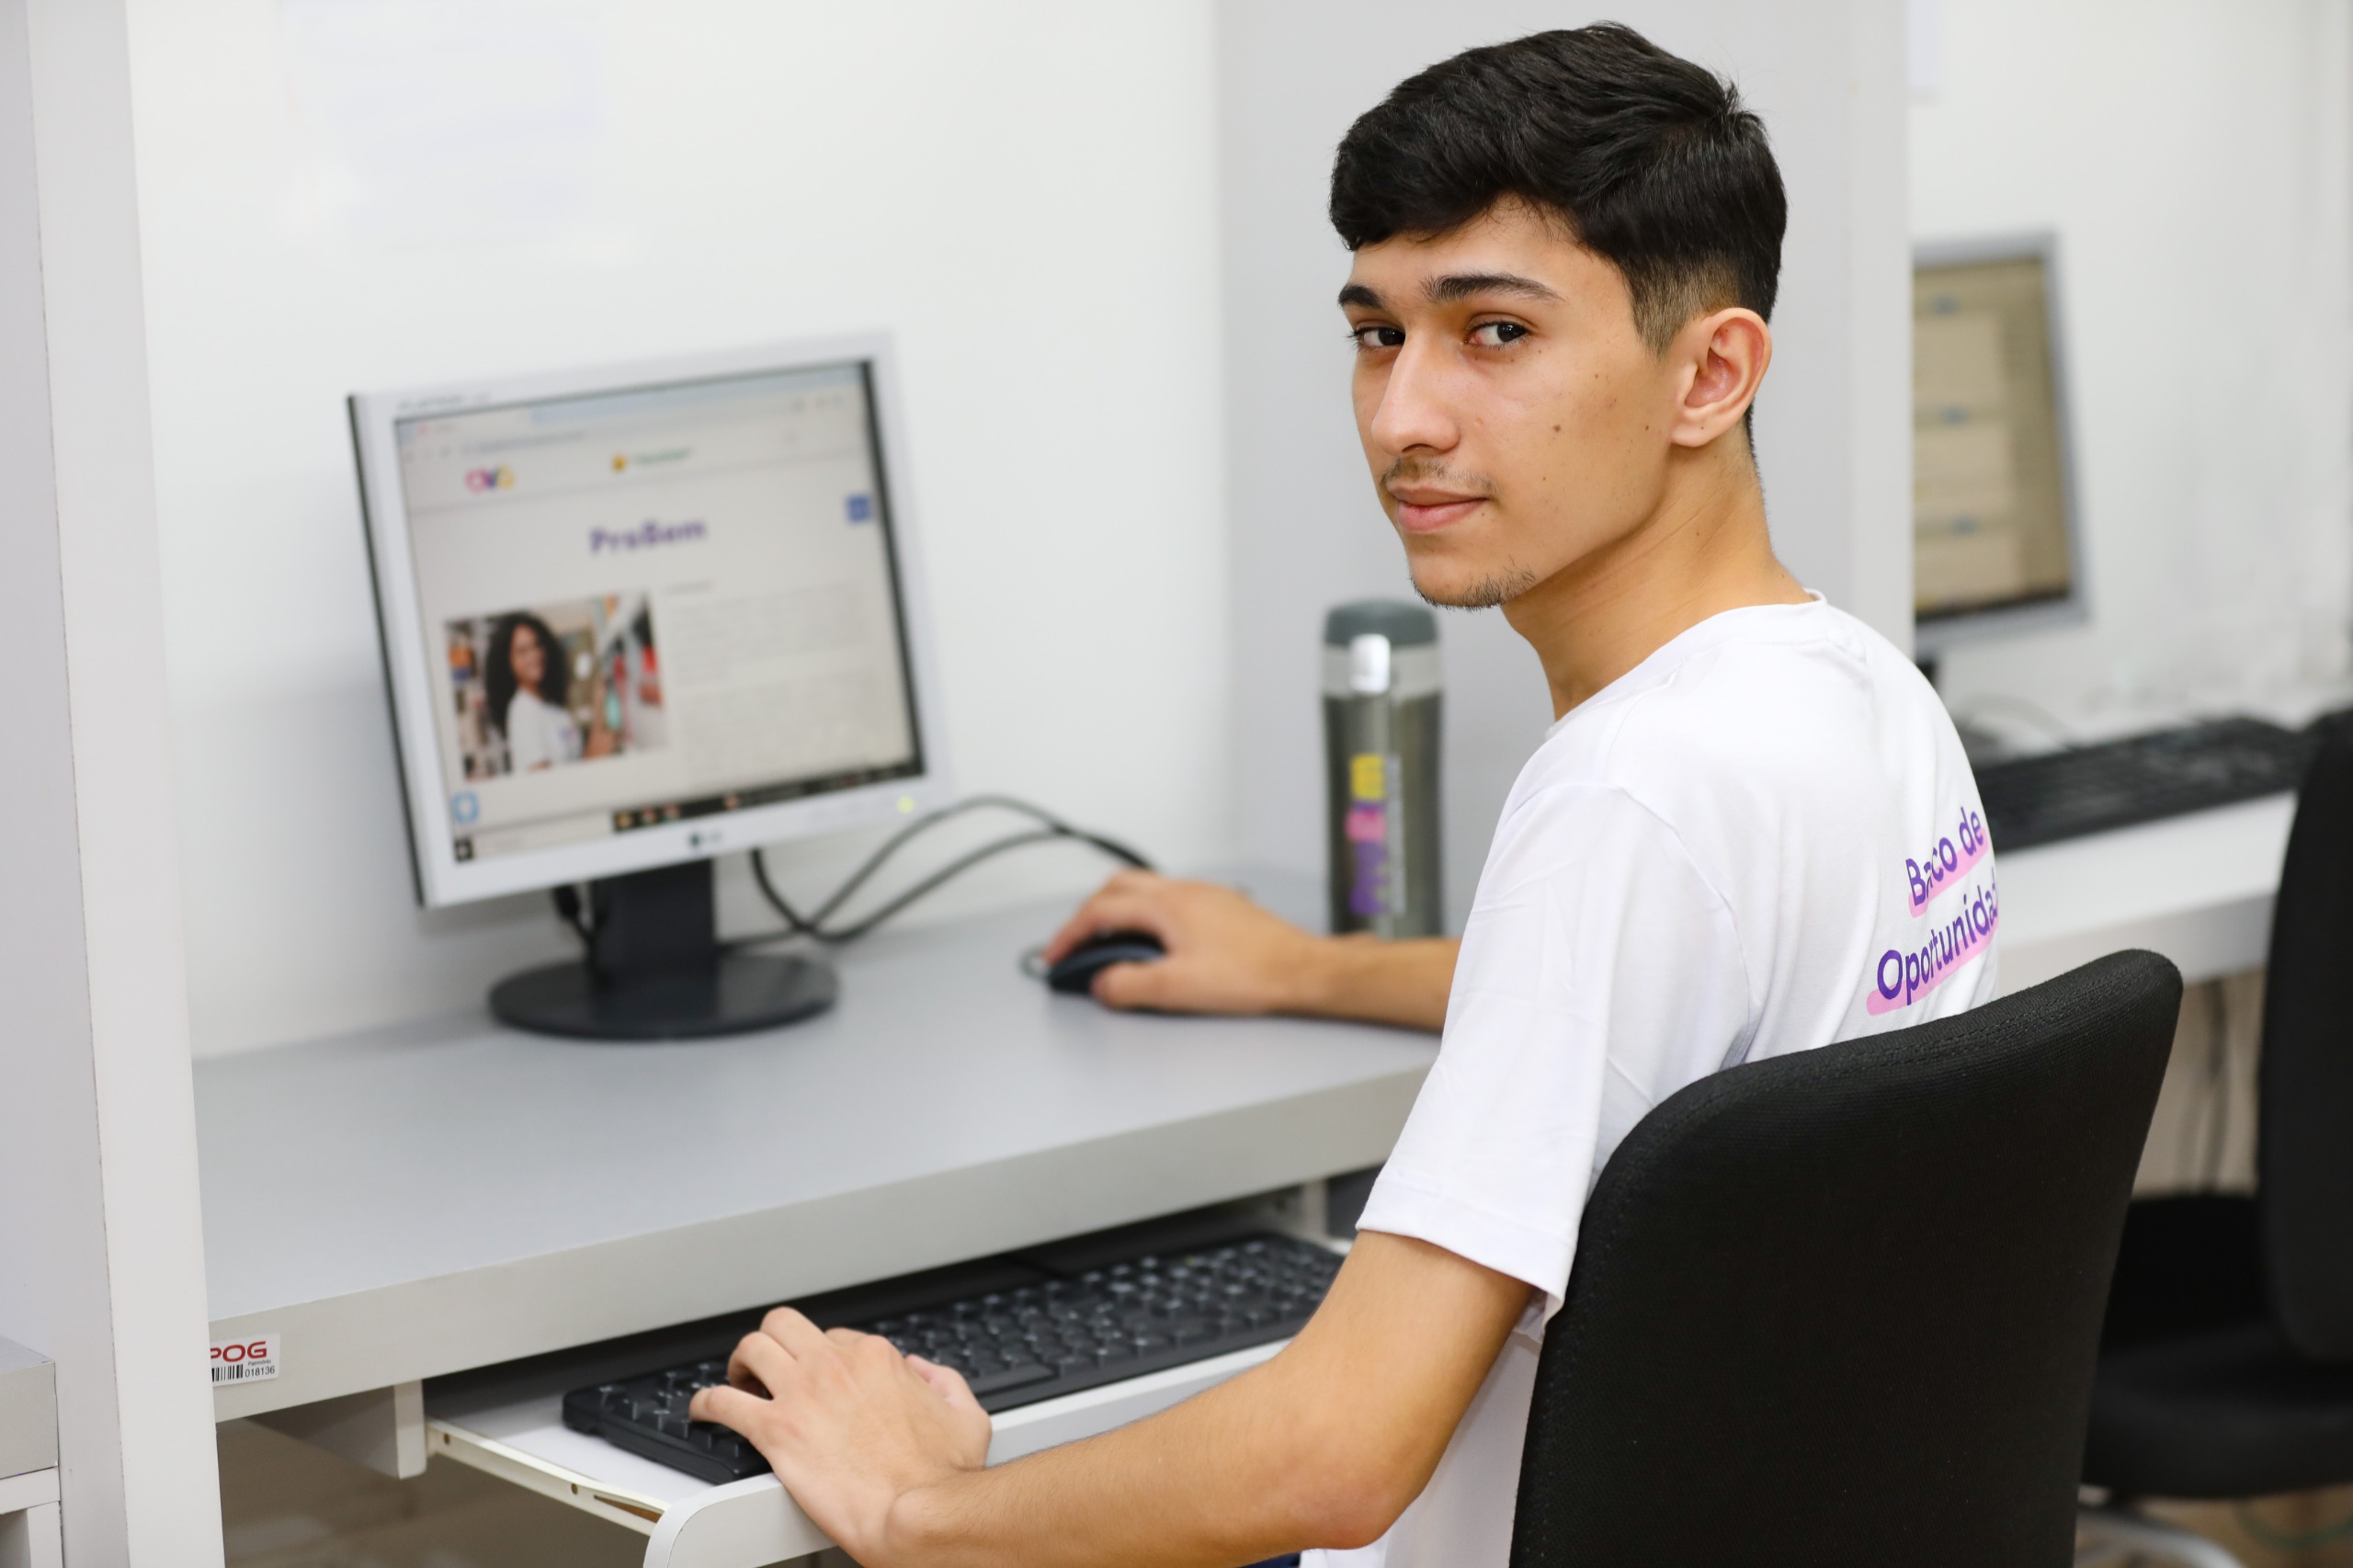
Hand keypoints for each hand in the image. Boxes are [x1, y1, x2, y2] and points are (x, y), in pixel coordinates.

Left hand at [689, 1308, 990, 1562]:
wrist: (915, 1512)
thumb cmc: (941, 1475)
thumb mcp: (967, 1416)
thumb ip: (945, 1382)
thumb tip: (924, 1372)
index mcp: (876, 1360)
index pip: (837, 1338)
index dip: (825, 1357)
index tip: (820, 1378)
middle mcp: (834, 1366)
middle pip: (785, 1326)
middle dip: (773, 1341)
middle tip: (768, 1366)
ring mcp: (802, 1395)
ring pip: (751, 1348)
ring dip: (739, 1363)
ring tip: (736, 1381)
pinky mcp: (775, 1431)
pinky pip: (723, 1403)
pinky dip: (705, 1403)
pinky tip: (702, 1411)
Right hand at [1042, 871, 1327, 1013]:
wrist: (1303, 971)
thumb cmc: (1253, 975)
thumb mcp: (1178, 989)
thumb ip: (1130, 986)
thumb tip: (1102, 983)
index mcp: (1167, 906)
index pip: (1100, 910)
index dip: (1070, 934)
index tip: (1055, 956)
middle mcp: (1184, 892)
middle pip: (1118, 888)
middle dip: (1087, 914)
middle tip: (1074, 943)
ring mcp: (1205, 896)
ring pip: (1145, 890)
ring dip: (1117, 911)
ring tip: (1107, 942)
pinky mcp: (1221, 908)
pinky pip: (1169, 900)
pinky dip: (1145, 915)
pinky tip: (1154, 943)